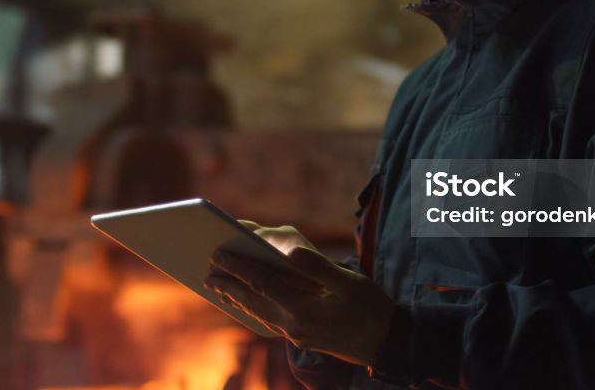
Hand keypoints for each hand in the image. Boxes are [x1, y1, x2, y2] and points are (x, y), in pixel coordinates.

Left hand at [204, 221, 394, 366]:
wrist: (387, 344)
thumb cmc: (371, 308)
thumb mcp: (349, 282)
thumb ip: (318, 268)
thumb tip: (291, 252)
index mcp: (303, 309)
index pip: (263, 285)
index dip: (239, 268)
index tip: (219, 256)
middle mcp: (295, 325)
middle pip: (254, 303)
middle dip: (230, 287)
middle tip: (207, 275)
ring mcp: (298, 335)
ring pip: (260, 315)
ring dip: (238, 301)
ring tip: (219, 290)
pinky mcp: (304, 338)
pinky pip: (270, 322)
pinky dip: (255, 311)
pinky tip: (250, 306)